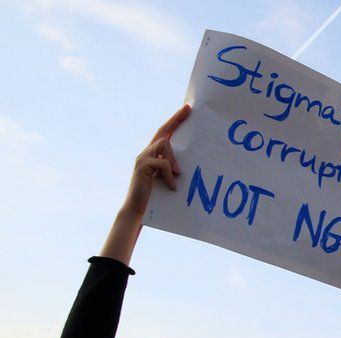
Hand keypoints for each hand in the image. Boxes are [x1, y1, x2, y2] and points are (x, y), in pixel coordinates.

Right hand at [100, 105, 190, 264]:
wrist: (137, 209)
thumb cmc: (154, 196)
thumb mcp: (166, 178)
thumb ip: (172, 167)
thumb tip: (186, 164)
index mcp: (153, 154)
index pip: (165, 133)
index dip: (175, 121)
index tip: (186, 109)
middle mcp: (146, 152)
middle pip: (162, 131)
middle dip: (175, 120)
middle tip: (187, 110)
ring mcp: (142, 158)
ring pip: (163, 144)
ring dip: (173, 158)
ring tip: (178, 173)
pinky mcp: (142, 167)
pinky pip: (162, 164)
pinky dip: (169, 175)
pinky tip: (172, 186)